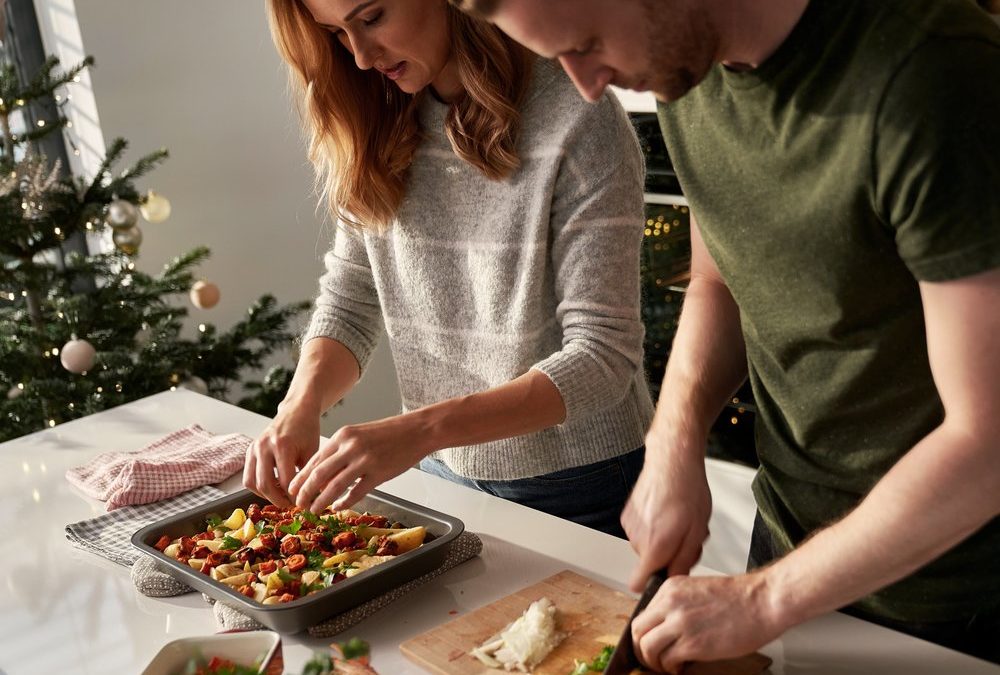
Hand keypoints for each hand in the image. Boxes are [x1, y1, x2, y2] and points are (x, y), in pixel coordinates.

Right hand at [243, 400, 320, 507]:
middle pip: (265, 485)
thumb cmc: (307, 430)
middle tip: (291, 505)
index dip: (295, 497)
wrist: (297, 410)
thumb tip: (312, 499)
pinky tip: (274, 488)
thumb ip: (308, 475)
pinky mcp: (250, 450)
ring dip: (266, 495)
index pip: (286, 482)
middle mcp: (264, 446)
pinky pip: (248, 476)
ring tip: (282, 497)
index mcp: (282, 446)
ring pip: (252, 483)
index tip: (303, 504)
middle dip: (278, 500)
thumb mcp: (313, 452)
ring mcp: (254, 448)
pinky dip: (259, 486)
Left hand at [288, 413, 431, 512]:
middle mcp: (350, 447)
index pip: (314, 461)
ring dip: (320, 502)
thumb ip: (340, 452)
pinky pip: (355, 492)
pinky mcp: (378, 473)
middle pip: (318, 475)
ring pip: (333, 486)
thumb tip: (322, 476)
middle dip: (304, 493)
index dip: (300, 479)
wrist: (417, 430)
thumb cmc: (389, 434)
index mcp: (342, 436)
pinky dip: (344, 503)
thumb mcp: (359, 435)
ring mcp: (364, 460)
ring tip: (314, 511)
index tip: (292, 491)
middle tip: (298, 505)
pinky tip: (338, 508)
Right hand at [621, 433, 711, 590]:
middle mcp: (637, 538)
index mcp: (655, 546)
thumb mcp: (696, 531)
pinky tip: (666, 511)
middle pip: (649, 563)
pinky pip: (641, 531)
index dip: (651, 584)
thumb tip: (673, 580)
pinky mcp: (627, 514)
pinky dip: (653, 526)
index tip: (664, 577)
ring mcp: (630, 525)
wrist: (672, 460)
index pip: (638, 584)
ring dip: (662, 539)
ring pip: (646, 546)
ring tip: (677, 520)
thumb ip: (683, 561)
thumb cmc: (687, 491)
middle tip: (685, 537)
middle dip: (667, 555)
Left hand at [631, 573, 784, 672]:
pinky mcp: (693, 643)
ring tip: (665, 667)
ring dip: (653, 662)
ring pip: (647, 647)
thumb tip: (666, 626)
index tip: (652, 643)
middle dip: (642, 649)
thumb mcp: (698, 591)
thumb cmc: (739, 598)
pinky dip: (670, 669)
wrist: (762, 601)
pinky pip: (667, 661)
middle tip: (652, 659)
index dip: (646, 633)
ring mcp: (680, 623)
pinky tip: (680, 668)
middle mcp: (671, 603)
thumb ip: (678, 605)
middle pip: (638, 630)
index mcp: (671, 589)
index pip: (643, 614)